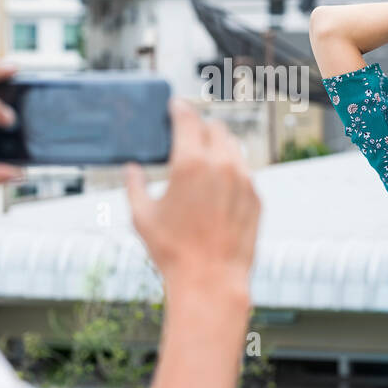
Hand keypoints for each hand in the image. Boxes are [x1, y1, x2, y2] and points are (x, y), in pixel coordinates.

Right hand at [125, 99, 259, 307]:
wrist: (211, 280)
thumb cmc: (173, 251)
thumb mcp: (142, 216)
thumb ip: (134, 185)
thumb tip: (131, 169)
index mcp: (190, 163)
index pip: (187, 118)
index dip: (179, 108)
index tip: (174, 107)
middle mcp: (221, 165)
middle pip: (213, 127)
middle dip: (199, 127)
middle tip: (186, 135)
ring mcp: (244, 180)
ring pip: (233, 146)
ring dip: (217, 145)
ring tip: (203, 158)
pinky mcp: (256, 197)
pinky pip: (244, 171)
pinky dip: (231, 169)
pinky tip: (219, 183)